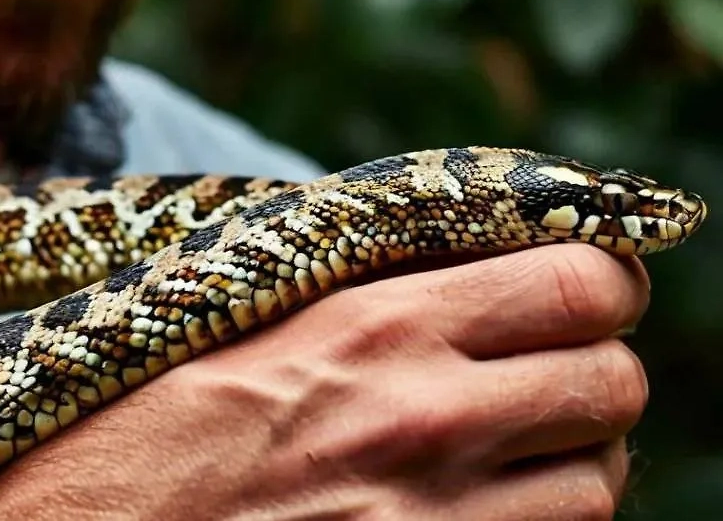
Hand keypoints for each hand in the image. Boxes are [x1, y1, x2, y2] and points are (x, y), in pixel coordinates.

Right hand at [0, 243, 649, 519]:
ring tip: (507, 451)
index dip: (597, 284)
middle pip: (614, 380)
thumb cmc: (141, 411)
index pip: (580, 280)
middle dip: (591, 372)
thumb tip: (468, 261)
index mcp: (374, 320)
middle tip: (540, 374)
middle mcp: (420, 414)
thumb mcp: (248, 312)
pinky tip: (476, 506)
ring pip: (601, 480)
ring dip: (569, 460)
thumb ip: (370, 282)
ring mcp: (428, 514)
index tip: (571, 293)